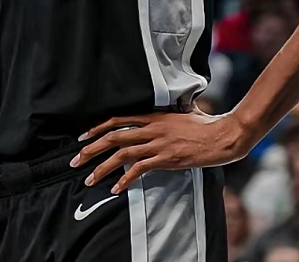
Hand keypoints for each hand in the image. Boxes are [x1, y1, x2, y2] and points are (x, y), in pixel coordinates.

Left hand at [71, 110, 249, 194]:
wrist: (223, 135)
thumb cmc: (206, 124)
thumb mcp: (182, 112)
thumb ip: (168, 113)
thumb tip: (167, 110)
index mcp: (152, 117)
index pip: (116, 120)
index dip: (96, 129)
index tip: (82, 137)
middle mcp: (150, 129)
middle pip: (113, 137)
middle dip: (90, 149)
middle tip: (75, 160)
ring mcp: (158, 144)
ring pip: (122, 155)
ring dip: (102, 167)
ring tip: (89, 178)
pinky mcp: (167, 160)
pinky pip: (139, 170)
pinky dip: (125, 179)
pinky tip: (115, 188)